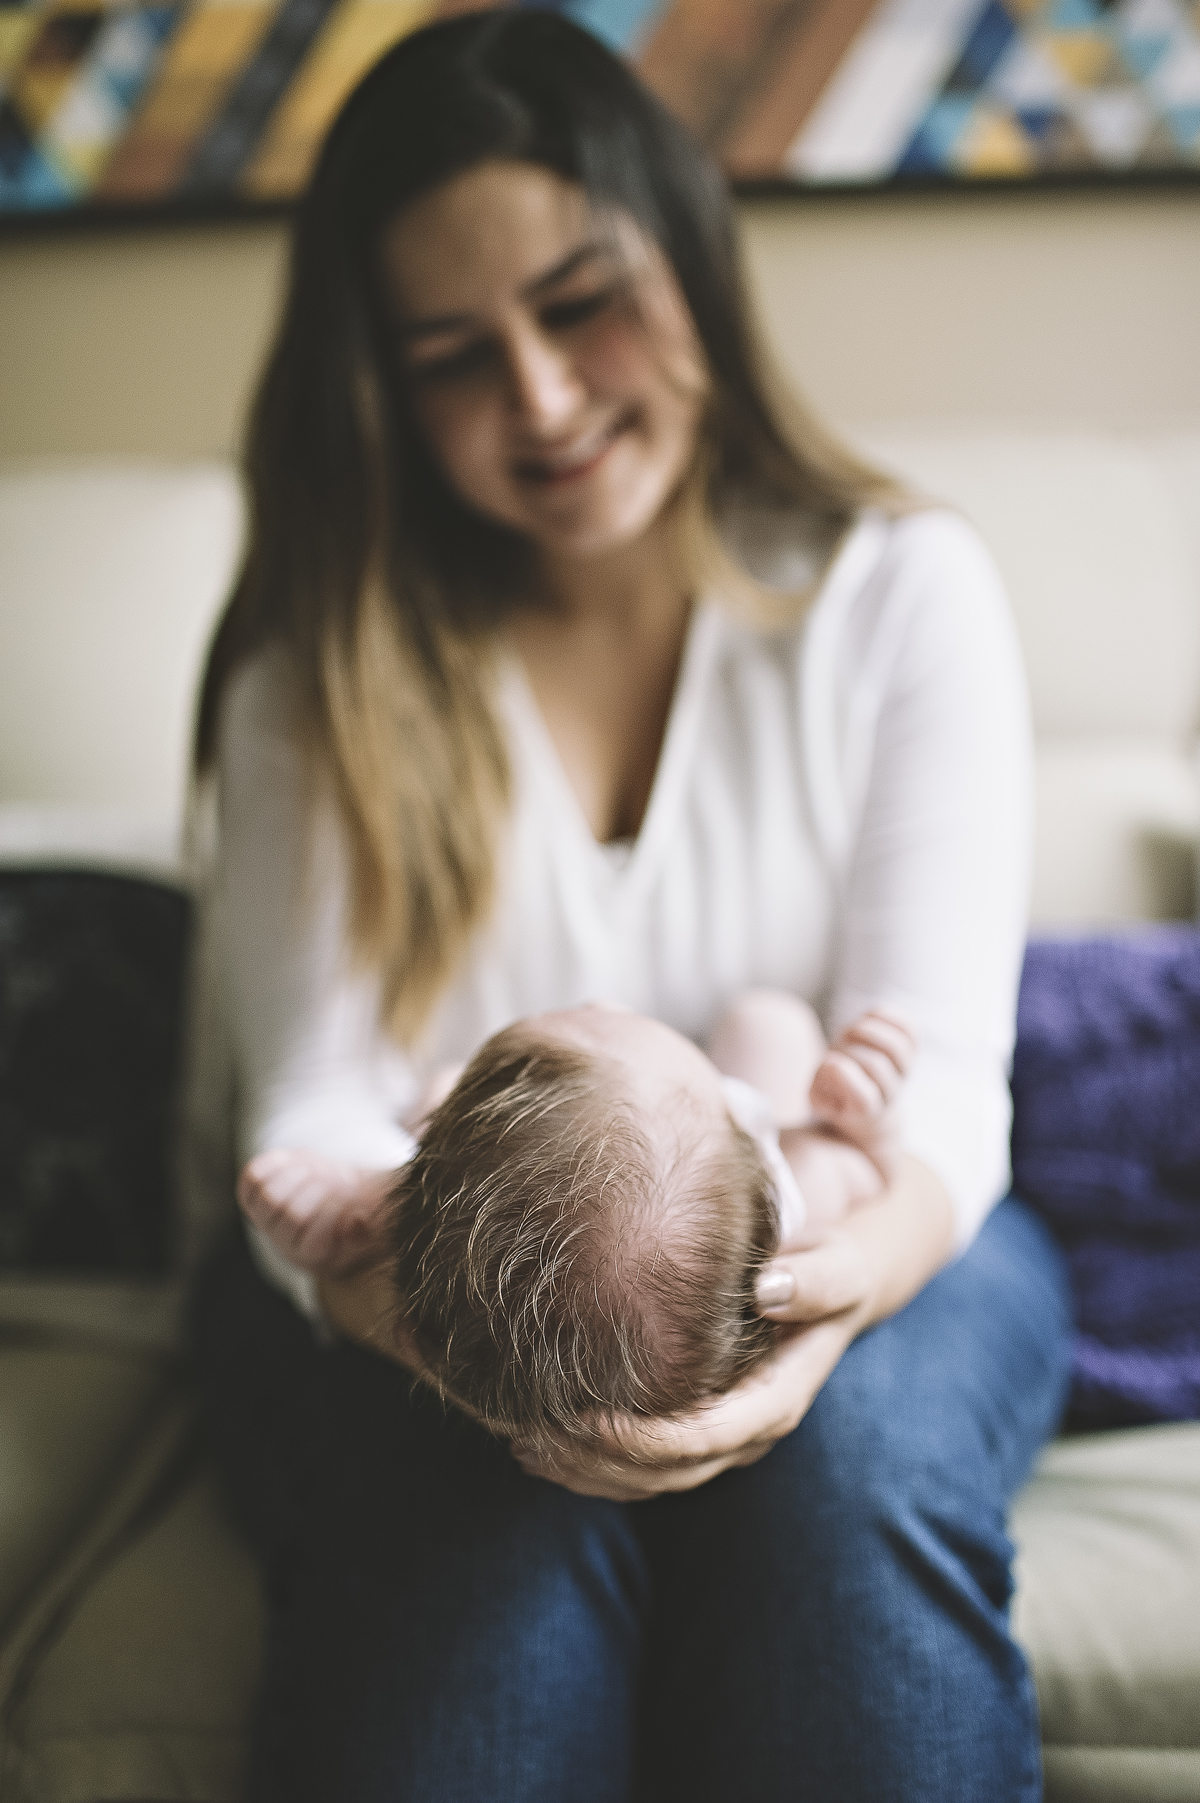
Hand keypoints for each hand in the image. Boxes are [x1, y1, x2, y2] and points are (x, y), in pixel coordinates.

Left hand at [237, 1149, 395, 1275]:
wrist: (321, 1207)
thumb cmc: (349, 1218)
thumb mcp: (364, 1230)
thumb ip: (363, 1227)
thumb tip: (358, 1220)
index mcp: (311, 1255)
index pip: (315, 1241)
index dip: (332, 1214)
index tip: (348, 1198)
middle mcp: (282, 1240)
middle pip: (292, 1214)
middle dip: (318, 1190)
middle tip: (334, 1179)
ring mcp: (263, 1218)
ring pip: (269, 1195)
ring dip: (296, 1175)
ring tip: (315, 1169)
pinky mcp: (251, 1195)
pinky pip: (252, 1177)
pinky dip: (272, 1163)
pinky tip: (292, 1160)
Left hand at [513, 1230, 874, 1501]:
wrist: (831, 1289)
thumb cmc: (829, 1272)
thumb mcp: (839, 1269)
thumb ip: (815, 1280)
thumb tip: (769, 1288)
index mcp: (774, 1403)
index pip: (700, 1440)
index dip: (639, 1437)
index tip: (582, 1416)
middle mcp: (744, 1434)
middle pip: (663, 1472)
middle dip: (596, 1462)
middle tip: (531, 1434)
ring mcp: (719, 1440)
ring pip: (645, 1481)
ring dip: (583, 1471)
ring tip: (524, 1444)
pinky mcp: (694, 1431)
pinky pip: (638, 1469)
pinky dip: (588, 1466)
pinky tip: (539, 1445)